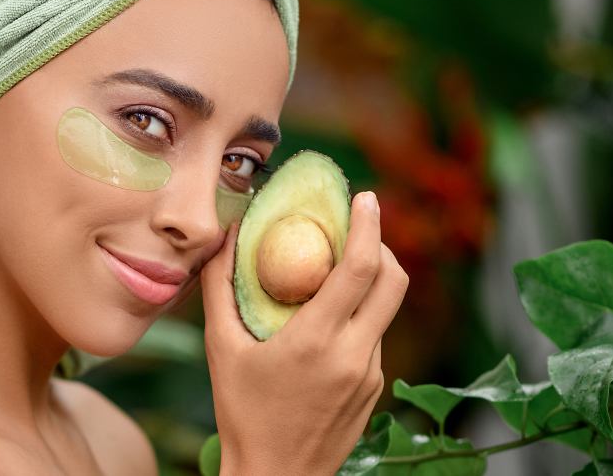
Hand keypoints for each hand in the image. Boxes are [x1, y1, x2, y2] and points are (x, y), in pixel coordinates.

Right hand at [200, 191, 408, 475]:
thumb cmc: (241, 414)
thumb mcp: (221, 349)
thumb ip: (220, 288)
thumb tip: (225, 238)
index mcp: (317, 340)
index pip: (361, 268)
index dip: (369, 225)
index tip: (366, 198)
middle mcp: (354, 355)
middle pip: (393, 280)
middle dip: (382, 244)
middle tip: (358, 228)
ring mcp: (370, 374)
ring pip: (384, 310)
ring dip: (368, 283)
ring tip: (335, 274)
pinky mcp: (374, 389)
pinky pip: (374, 338)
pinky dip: (359, 317)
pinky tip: (328, 321)